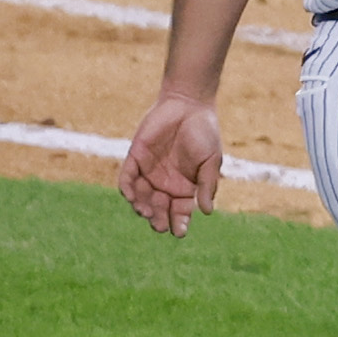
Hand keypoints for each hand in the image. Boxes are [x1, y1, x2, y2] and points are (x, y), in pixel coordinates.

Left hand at [120, 96, 224, 237]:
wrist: (188, 104)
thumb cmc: (204, 133)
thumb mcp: (211, 161)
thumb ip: (208, 185)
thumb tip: (207, 212)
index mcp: (185, 188)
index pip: (180, 213)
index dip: (179, 224)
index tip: (180, 232)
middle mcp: (165, 184)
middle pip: (158, 210)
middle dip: (158, 220)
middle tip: (159, 224)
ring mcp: (149, 172)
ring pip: (140, 198)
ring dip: (142, 207)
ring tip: (146, 211)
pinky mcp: (135, 158)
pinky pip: (126, 178)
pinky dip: (127, 188)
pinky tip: (131, 196)